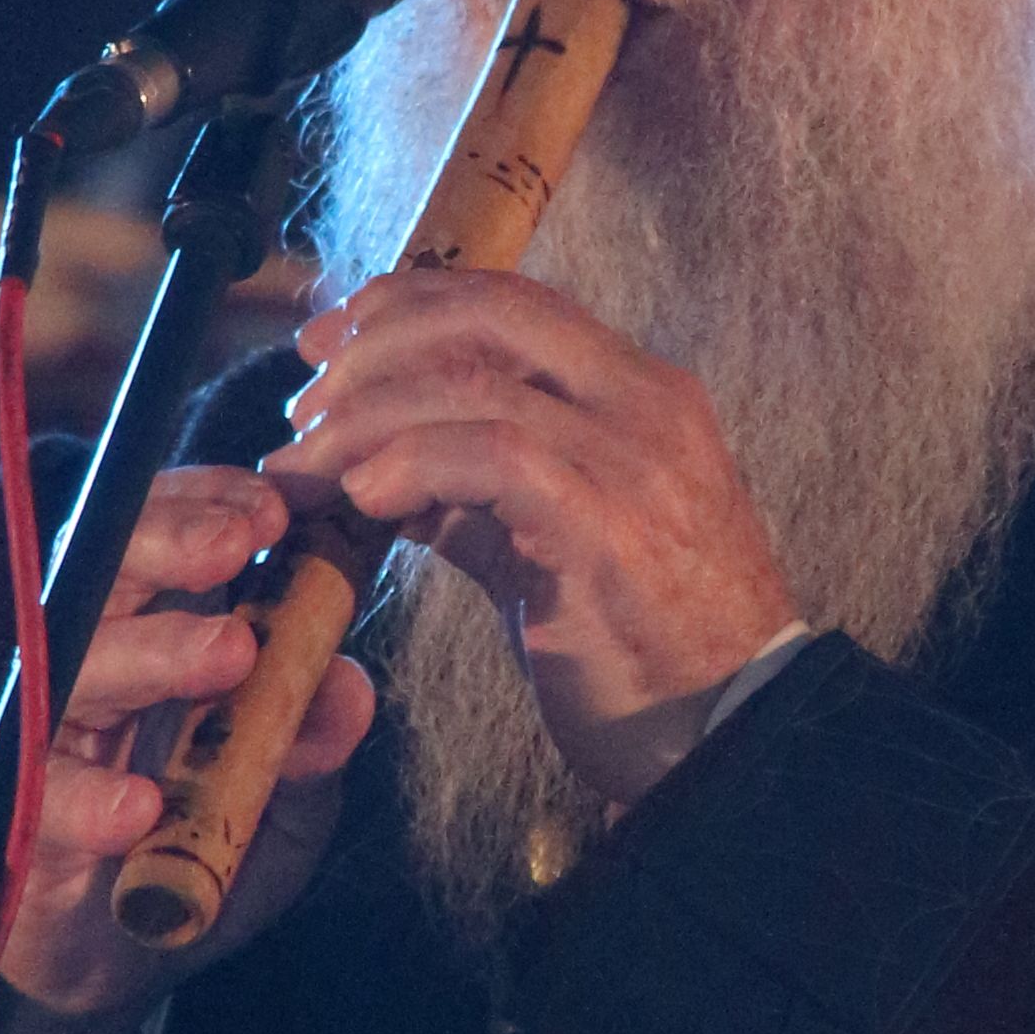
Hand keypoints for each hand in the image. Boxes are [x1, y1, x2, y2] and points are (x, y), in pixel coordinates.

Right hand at [0, 465, 373, 1033]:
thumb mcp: (285, 799)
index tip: (276, 505)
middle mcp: (91, 659)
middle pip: (107, 568)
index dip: (211, 503)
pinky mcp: (24, 815)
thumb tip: (352, 685)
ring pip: (77, 663)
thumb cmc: (201, 846)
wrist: (115, 958)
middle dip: (172, 541)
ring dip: (155, 652)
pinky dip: (94, 798)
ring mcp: (50, 732)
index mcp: (153, 628)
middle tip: (241, 540)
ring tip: (229, 653)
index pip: (165, 532)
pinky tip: (140, 806)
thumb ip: (312, 742)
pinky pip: (50, 794)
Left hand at [264, 267, 793, 809]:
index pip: (510, 302)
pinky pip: (495, 456)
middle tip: (305, 402)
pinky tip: (364, 496)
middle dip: (375, 343)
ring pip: (477, 383)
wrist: (730, 732)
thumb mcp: (549, 544)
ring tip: (310, 464)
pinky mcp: (610, 526)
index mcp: (637, 391)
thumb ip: (475, 491)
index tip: (327, 345)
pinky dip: (414, 461)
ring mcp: (634, 459)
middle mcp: (644, 403)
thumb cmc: (642, 647)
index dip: (405, 305)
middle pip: (488, 315)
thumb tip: (377, 463)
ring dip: (369, 417)